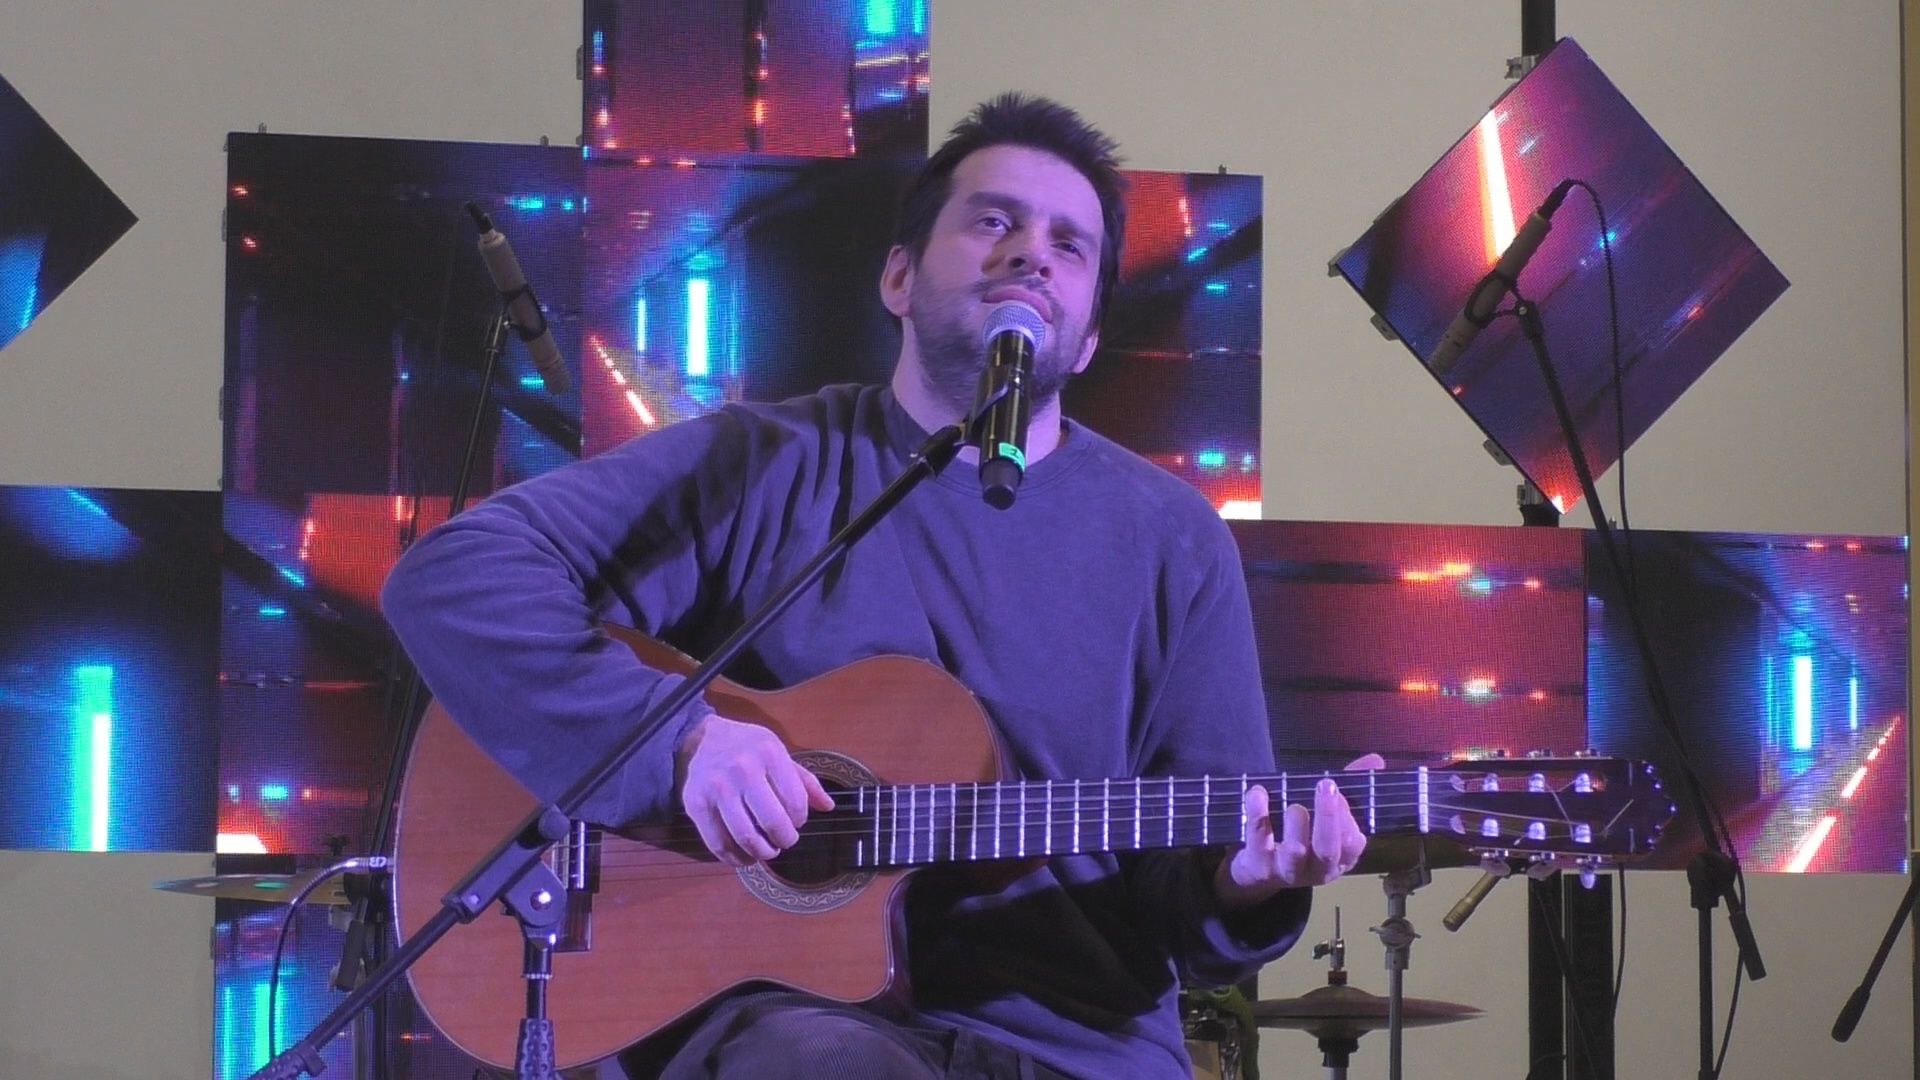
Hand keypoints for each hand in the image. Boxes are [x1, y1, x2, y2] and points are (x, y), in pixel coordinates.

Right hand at [676, 715, 834, 865]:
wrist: (702, 740)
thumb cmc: (748, 748)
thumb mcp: (779, 752)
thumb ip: (804, 780)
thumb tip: (828, 806)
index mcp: (769, 753)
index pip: (795, 801)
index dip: (801, 819)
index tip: (797, 822)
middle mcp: (742, 769)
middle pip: (771, 822)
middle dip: (785, 840)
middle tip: (785, 841)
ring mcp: (716, 788)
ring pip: (745, 837)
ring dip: (762, 853)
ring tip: (767, 851)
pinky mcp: (695, 804)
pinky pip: (718, 843)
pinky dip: (735, 859)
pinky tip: (745, 857)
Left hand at [1214, 754, 1383, 909]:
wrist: (1258, 871)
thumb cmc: (1301, 836)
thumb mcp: (1325, 815)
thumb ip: (1349, 787)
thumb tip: (1375, 760)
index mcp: (1339, 858)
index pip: (1352, 845)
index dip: (1348, 820)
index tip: (1339, 793)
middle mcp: (1316, 869)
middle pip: (1328, 850)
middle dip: (1329, 818)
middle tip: (1327, 786)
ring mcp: (1286, 870)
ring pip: (1295, 851)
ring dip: (1297, 825)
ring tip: (1295, 805)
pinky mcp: (1258, 866)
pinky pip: (1258, 841)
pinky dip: (1258, 815)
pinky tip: (1258, 793)